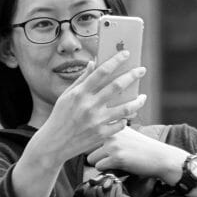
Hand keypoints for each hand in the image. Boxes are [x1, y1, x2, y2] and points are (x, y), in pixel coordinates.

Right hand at [33, 51, 147, 165]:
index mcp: (80, 93)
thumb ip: (81, 80)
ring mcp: (96, 121)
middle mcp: (89, 105)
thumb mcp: (66, 96)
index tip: (126, 53)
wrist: (54, 144)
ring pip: (125, 108)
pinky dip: (125, 119)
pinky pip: (120, 125)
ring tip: (143, 97)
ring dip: (138, 101)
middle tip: (142, 70)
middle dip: (132, 75)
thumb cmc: (60, 117)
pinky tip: (127, 116)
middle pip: (117, 86)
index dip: (116, 60)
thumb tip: (93, 63)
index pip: (102, 71)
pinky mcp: (101, 135)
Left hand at [85, 126, 185, 182]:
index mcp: (113, 124)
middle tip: (107, 158)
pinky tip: (118, 167)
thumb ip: (112, 132)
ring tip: (114, 162)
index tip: (90, 144)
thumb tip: (91, 139)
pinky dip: (106, 170)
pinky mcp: (117, 158)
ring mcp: (114, 145)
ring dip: (99, 163)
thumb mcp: (128, 133)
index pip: (90, 132)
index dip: (87, 141)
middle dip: (94, 154)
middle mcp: (112, 132)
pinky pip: (99, 167)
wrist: (161, 157)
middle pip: (86, 147)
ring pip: (91, 158)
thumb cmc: (144, 148)